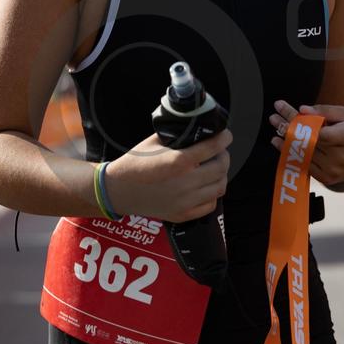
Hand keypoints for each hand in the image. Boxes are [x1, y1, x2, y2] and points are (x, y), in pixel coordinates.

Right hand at [103, 128, 232, 222]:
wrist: (117, 190)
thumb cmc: (134, 163)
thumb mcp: (154, 142)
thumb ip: (176, 136)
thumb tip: (194, 128)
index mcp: (178, 161)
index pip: (213, 147)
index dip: (224, 139)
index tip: (226, 135)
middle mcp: (185, 182)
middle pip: (221, 168)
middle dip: (224, 156)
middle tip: (219, 151)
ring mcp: (185, 201)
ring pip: (220, 187)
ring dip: (221, 175)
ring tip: (214, 168)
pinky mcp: (183, 214)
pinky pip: (210, 205)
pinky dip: (212, 194)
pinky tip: (204, 186)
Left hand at [269, 100, 343, 187]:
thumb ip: (325, 111)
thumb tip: (301, 110)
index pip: (322, 133)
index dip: (302, 123)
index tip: (288, 110)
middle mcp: (342, 157)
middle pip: (308, 141)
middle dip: (288, 127)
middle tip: (274, 116)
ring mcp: (333, 170)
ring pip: (302, 153)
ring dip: (285, 139)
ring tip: (275, 124)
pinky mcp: (326, 178)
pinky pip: (303, 164)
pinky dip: (289, 152)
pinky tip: (279, 142)